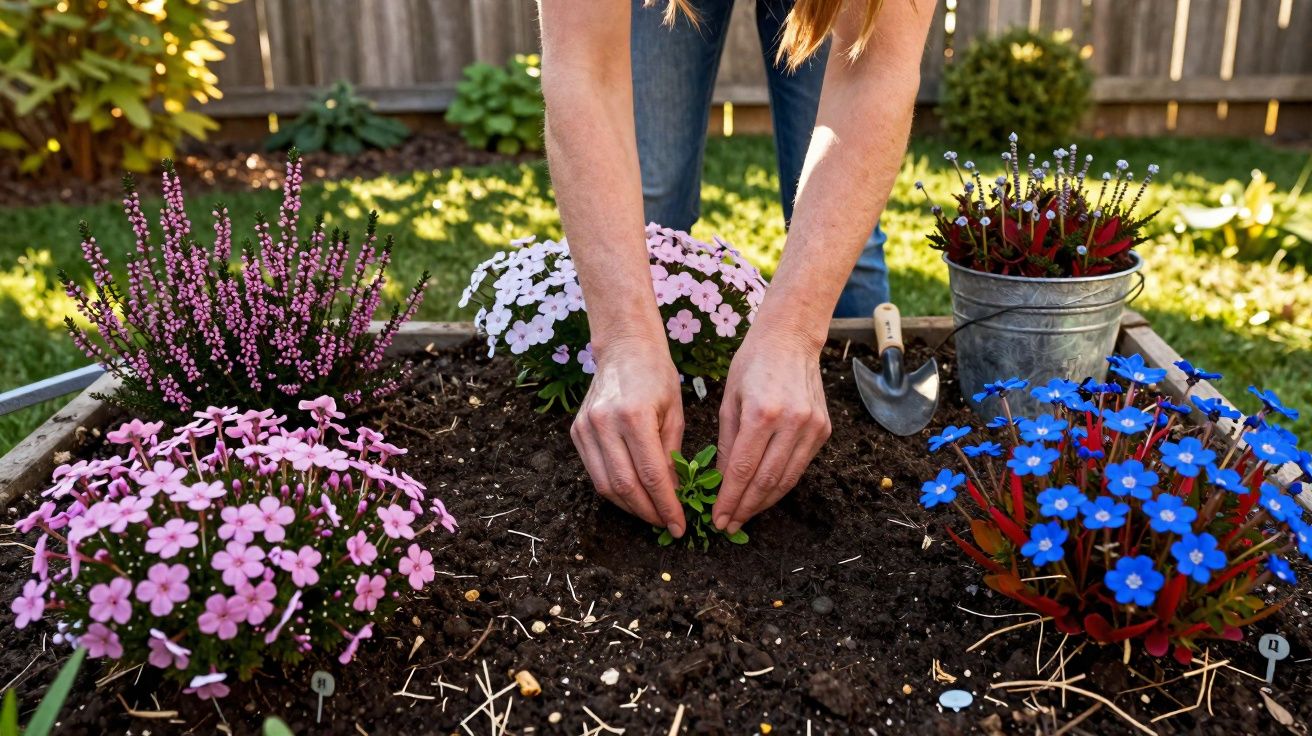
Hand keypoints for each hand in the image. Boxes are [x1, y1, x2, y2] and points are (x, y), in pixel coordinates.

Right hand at [571, 337, 686, 535]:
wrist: (624, 348)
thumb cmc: (657, 377)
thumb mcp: (675, 413)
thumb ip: (672, 456)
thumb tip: (674, 496)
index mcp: (634, 416)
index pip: (651, 475)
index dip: (666, 506)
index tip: (680, 525)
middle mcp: (604, 423)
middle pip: (625, 485)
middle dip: (648, 512)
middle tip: (666, 523)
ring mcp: (586, 427)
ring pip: (605, 485)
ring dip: (629, 507)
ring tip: (650, 513)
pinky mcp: (576, 431)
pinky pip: (594, 473)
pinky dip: (614, 490)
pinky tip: (632, 494)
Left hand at [714, 328, 830, 534]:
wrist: (790, 339)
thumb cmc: (752, 365)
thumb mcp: (729, 401)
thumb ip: (726, 444)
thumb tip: (721, 483)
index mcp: (762, 413)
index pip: (743, 470)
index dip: (729, 500)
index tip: (717, 519)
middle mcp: (792, 422)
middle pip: (766, 480)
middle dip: (745, 508)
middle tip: (729, 525)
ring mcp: (812, 427)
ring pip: (787, 479)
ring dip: (764, 502)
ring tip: (744, 515)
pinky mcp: (824, 429)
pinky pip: (800, 466)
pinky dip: (781, 484)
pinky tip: (764, 493)